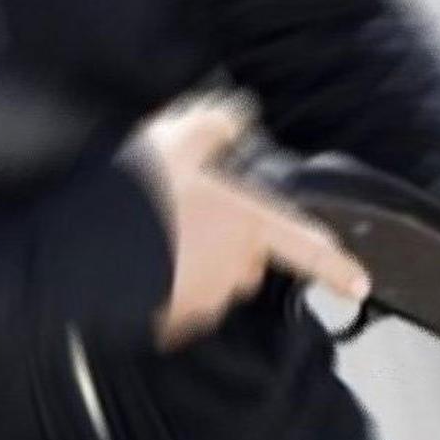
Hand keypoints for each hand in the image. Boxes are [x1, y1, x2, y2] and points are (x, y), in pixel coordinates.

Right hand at [129, 93, 370, 349]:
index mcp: (250, 227)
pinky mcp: (172, 323)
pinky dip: (167, 286)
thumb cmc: (136, 192)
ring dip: (195, 263)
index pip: (308, 248)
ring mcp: (204, 301)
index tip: (359, 285)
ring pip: (213, 281)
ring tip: (155, 235)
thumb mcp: (178, 139)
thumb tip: (240, 115)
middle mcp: (237, 270)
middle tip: (188, 214)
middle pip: (250, 260)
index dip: (337, 267)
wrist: (79, 247)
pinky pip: (180, 302)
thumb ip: (217, 126)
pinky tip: (139, 262)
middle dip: (230, 243)